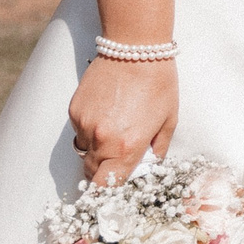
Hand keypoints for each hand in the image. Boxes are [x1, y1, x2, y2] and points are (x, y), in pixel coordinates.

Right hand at [68, 57, 177, 184]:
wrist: (135, 48)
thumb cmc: (158, 83)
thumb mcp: (168, 120)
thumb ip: (158, 149)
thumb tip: (149, 165)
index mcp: (127, 147)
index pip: (106, 186)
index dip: (106, 194)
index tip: (108, 195)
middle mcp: (102, 140)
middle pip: (91, 172)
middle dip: (102, 172)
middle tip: (115, 158)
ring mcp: (85, 124)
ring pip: (84, 151)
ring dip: (96, 148)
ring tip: (114, 126)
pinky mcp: (75, 110)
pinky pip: (79, 130)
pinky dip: (88, 128)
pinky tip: (105, 109)